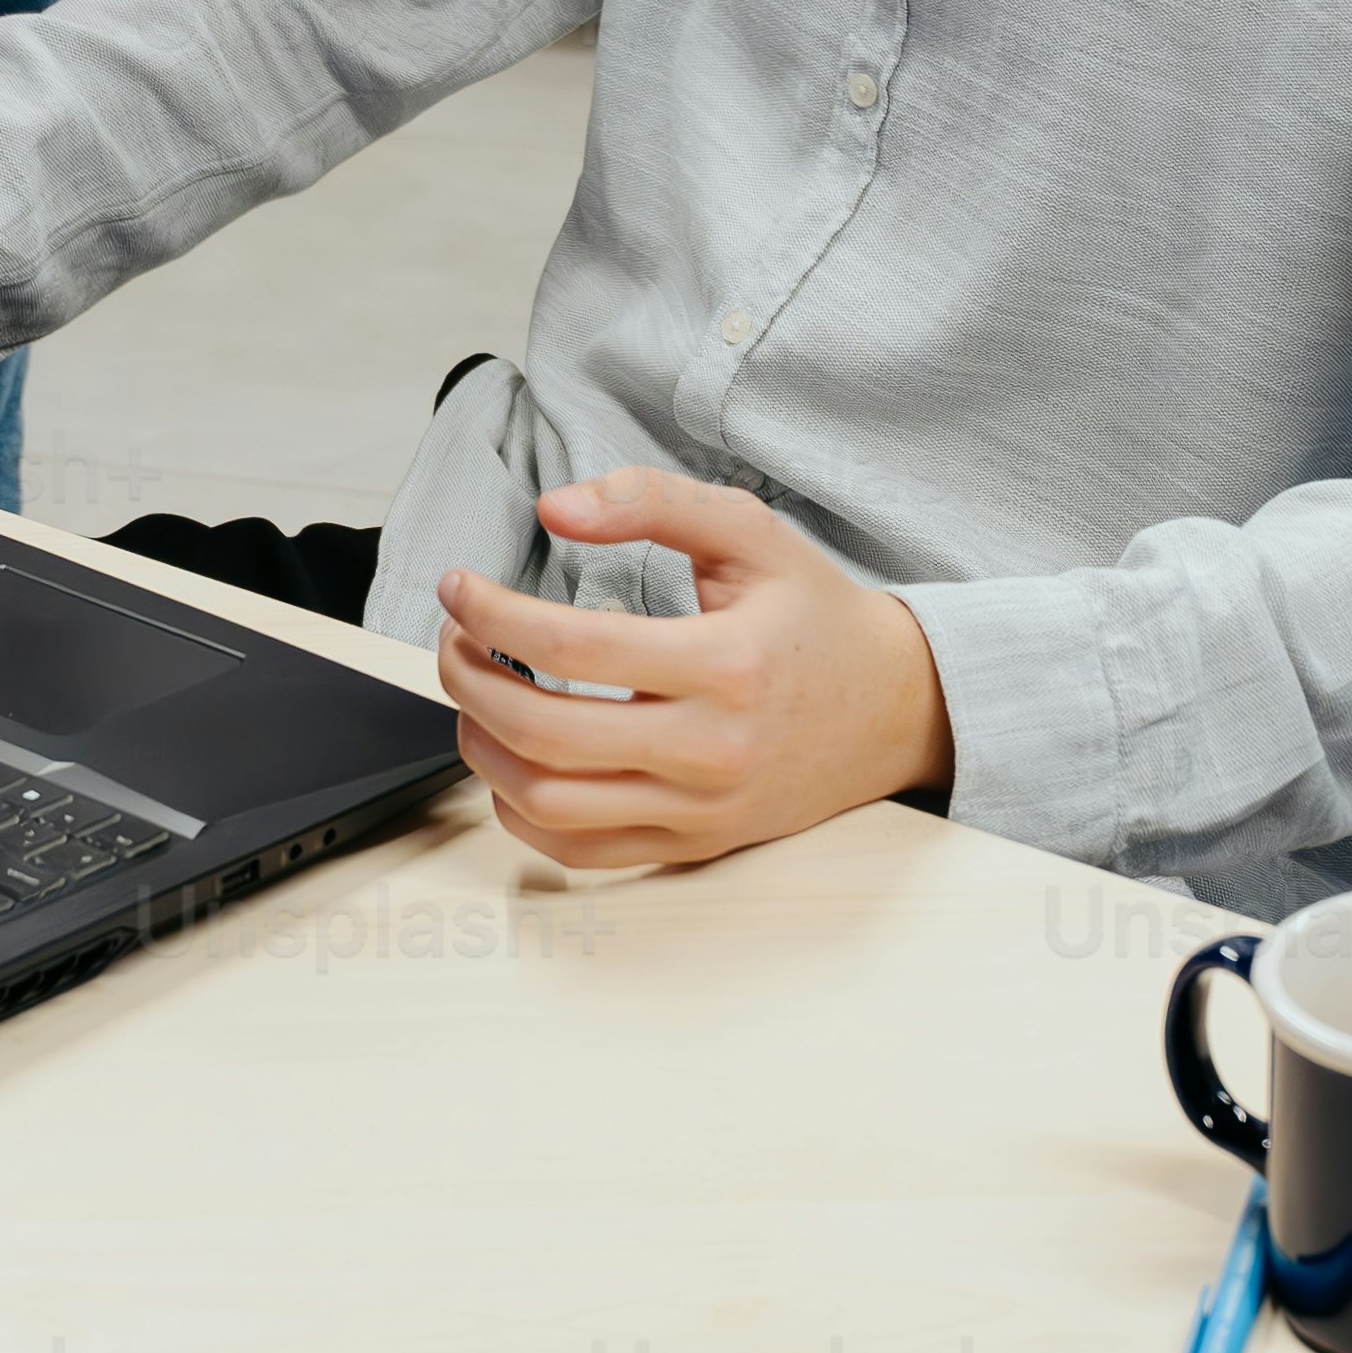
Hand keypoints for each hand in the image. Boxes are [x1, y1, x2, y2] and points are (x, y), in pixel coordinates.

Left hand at [433, 469, 953, 876]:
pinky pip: (580, 852)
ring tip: (475, 695)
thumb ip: (651, 501)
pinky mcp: (694, 844)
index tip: (458, 588)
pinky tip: (511, 761)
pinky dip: (520, 813)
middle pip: (545, 734)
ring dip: (482, 748)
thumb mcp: (749, 531)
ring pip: (550, 804)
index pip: (572, 648)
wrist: (896, 707)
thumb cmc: (816, 615)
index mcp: (726, 664)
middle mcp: (712, 749)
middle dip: (470, 681)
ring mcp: (701, 809)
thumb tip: (554, 509)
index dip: (491, 614)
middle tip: (455, 639)